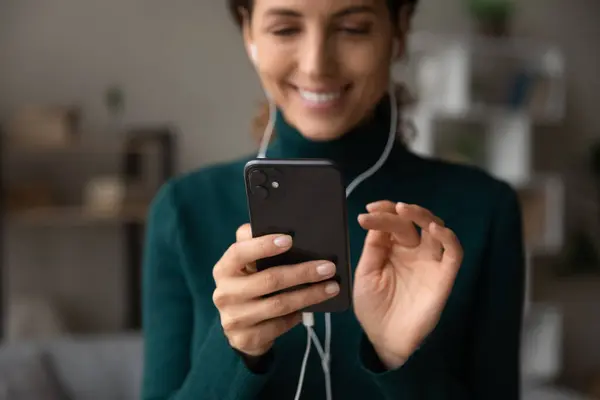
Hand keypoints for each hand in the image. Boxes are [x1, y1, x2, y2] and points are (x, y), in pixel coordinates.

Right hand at [212, 224, 339, 356]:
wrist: (240, 329)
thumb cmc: (250, 284)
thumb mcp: (248, 265)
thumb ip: (256, 244)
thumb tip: (285, 228)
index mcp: (224, 269)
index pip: (239, 252)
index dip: (263, 246)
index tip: (290, 240)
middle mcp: (224, 293)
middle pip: (268, 280)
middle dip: (302, 272)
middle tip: (328, 267)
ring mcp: (233, 318)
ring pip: (278, 304)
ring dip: (309, 295)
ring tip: (331, 287)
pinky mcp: (246, 338)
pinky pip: (279, 325)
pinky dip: (298, 315)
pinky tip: (313, 307)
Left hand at [353, 201, 462, 368]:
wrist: (384, 339)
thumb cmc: (374, 307)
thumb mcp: (366, 274)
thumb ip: (374, 248)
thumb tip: (377, 221)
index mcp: (392, 249)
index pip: (392, 222)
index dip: (383, 211)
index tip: (368, 209)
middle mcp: (413, 251)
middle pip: (412, 222)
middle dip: (398, 211)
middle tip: (381, 209)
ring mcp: (430, 262)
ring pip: (436, 229)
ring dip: (422, 215)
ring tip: (404, 210)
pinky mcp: (444, 276)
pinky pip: (454, 253)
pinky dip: (448, 237)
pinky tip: (434, 229)